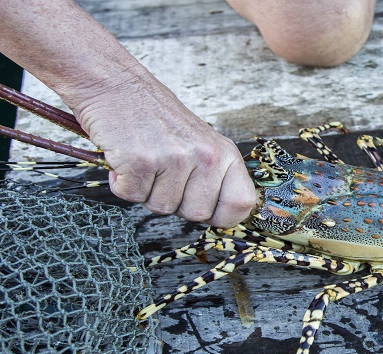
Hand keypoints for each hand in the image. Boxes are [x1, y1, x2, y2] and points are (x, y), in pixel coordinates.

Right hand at [71, 75, 255, 227]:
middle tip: (165, 175)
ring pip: (163, 208)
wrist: (116, 86)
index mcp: (225, 154)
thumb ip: (214, 177)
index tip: (207, 209)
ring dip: (147, 192)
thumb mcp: (201, 143)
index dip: (223, 215)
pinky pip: (132, 196)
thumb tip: (222, 215)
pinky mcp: (141, 162)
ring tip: (146, 161)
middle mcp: (205, 156)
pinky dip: (122, 184)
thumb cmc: (157, 118)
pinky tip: (127, 159)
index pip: (241, 204)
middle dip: (177, 203)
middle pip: (198, 214)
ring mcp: (175, 159)